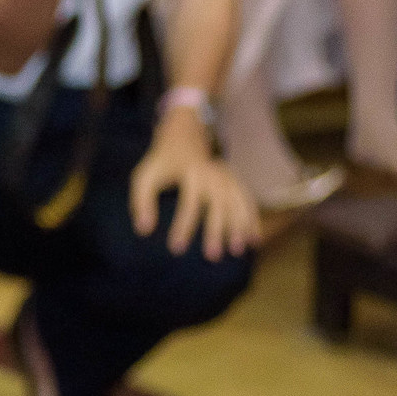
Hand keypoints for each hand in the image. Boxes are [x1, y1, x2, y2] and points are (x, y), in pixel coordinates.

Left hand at [130, 110, 261, 258]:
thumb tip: (143, 230)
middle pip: (219, 206)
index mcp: (192, 173)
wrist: (184, 138)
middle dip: (217, 232)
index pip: (189, 204)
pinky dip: (252, 220)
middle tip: (212, 257)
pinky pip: (248, 203)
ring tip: (238, 251)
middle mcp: (215, 175)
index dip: (183, 227)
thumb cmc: (161, 163)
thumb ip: (141, 202)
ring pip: (239, 205)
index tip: (176, 249)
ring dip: (240, 228)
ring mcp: (229, 178)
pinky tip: (254, 240)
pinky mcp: (236, 182)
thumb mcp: (144, 177)